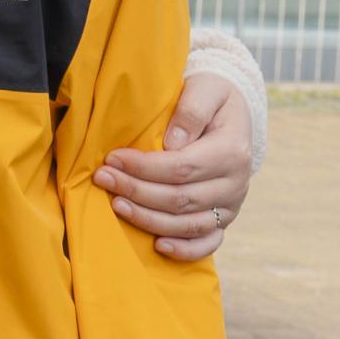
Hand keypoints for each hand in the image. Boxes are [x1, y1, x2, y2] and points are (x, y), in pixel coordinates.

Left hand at [95, 76, 251, 262]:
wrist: (230, 113)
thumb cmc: (211, 97)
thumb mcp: (206, 88)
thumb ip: (191, 110)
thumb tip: (172, 143)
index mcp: (233, 151)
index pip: (181, 168)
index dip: (143, 168)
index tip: (112, 159)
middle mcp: (236, 183)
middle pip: (179, 198)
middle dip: (136, 191)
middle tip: (103, 180)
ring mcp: (231, 206)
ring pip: (186, 224)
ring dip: (147, 219)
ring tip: (116, 205)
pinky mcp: (224, 220)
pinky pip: (207, 244)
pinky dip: (184, 250)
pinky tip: (157, 246)